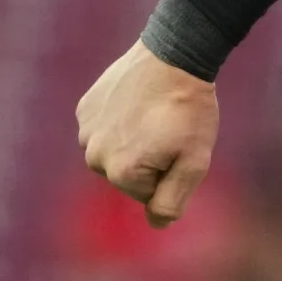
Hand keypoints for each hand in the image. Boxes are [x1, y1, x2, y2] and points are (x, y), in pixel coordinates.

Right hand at [75, 40, 219, 227]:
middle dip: (151, 158)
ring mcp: (86, 130)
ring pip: (115, 150)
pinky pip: (104, 127)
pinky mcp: (85, 107)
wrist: (174, 55)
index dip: (172, 171)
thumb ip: (173, 199)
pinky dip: (120, 119)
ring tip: (155, 113)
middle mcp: (94, 156)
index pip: (149, 193)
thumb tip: (157, 225)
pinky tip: (138, 101)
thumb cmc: (189, 109)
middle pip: (128, 174)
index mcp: (122, 173)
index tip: (181, 144)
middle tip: (170, 127)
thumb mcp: (195, 161)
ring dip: (134, 139)